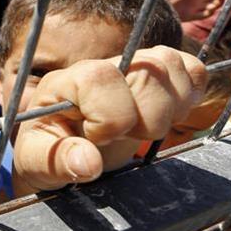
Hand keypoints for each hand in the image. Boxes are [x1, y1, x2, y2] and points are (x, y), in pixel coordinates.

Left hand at [13, 46, 205, 191]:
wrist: (63, 151)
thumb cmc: (47, 154)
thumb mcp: (39, 163)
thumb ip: (57, 162)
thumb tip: (88, 164)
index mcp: (65, 82)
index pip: (101, 78)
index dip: (109, 119)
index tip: (97, 139)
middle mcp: (100, 66)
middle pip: (147, 71)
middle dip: (145, 119)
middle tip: (124, 138)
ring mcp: (130, 66)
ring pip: (170, 66)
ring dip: (168, 109)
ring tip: (141, 129)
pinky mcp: (158, 75)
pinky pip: (191, 70)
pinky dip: (190, 96)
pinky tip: (165, 117)